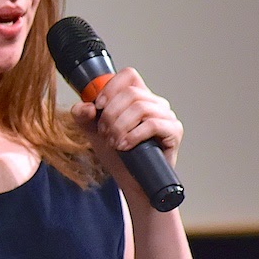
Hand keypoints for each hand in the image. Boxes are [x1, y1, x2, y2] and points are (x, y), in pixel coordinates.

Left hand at [70, 68, 182, 191]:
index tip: (98, 107)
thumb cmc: (118, 156)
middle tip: (105, 133)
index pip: (128, 75)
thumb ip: (84, 117)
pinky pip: (153, 124)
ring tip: (114, 142)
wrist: (132, 182)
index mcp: (138, 97)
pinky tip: (124, 146)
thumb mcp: (94, 133)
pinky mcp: (174, 131)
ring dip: (120, 126)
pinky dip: (133, 135)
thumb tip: (85, 106)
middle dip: (111, 114)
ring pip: (141, 107)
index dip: (110, 88)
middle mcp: (154, 103)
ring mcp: (166, 116)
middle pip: (131, 93)